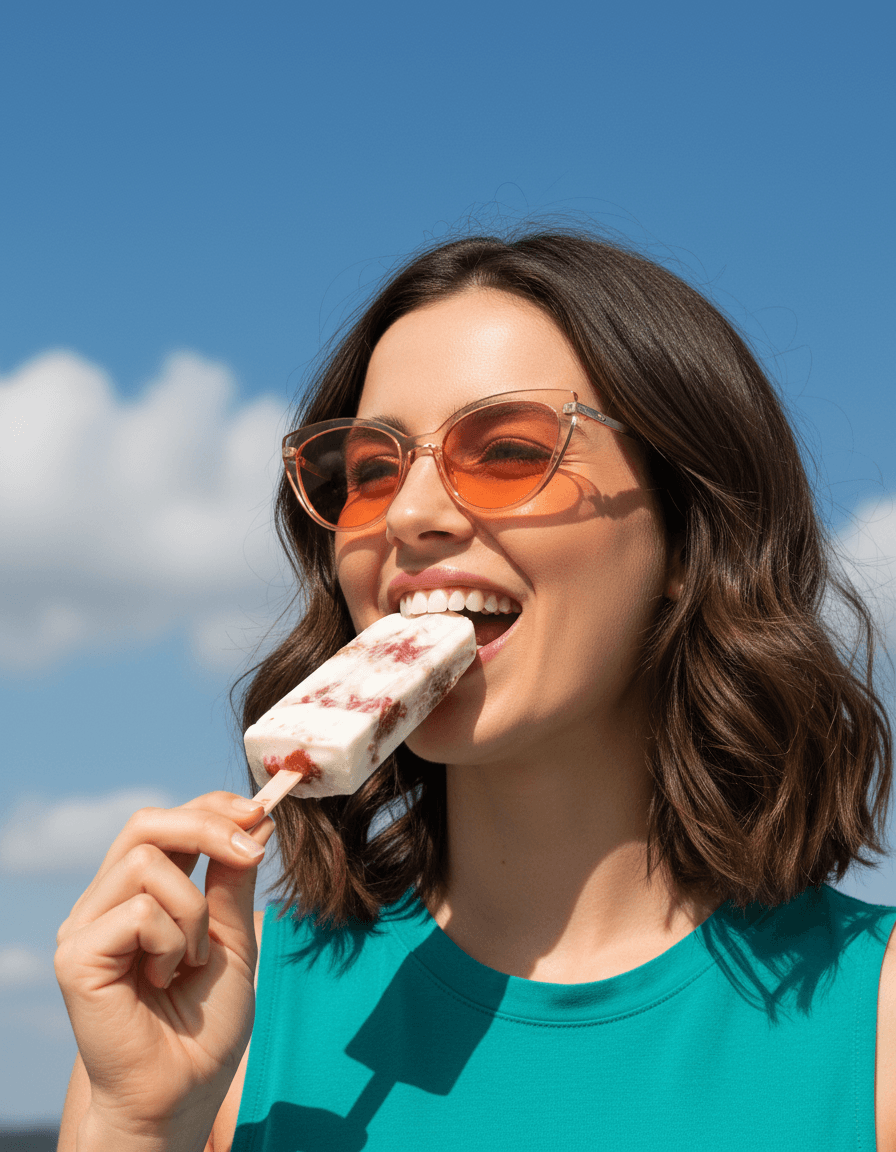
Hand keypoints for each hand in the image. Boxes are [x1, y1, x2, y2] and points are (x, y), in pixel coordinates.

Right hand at [54, 792, 275, 1149]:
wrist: (183, 1093)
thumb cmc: (203, 1026)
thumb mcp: (233, 939)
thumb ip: (232, 881)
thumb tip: (254, 819)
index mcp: (139, 895)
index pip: (165, 823)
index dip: (210, 807)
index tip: (260, 812)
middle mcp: (104, 904)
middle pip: (146, 824)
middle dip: (206, 826)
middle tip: (251, 851)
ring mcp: (84, 928)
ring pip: (147, 863)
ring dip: (192, 911)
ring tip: (192, 962)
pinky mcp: (75, 957)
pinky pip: (138, 912)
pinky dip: (171, 942)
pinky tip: (166, 980)